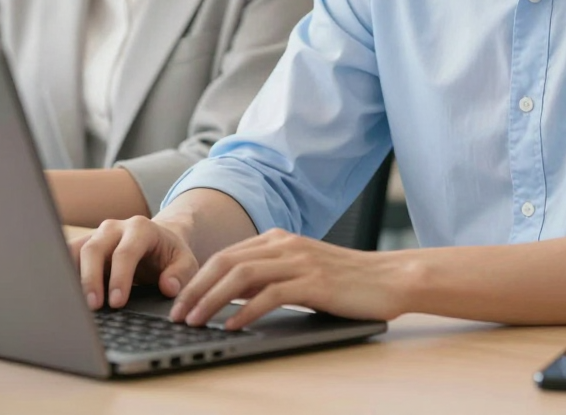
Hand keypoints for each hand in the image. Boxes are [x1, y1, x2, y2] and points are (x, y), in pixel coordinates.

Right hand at [71, 215, 200, 309]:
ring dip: (70, 277)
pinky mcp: (84, 246)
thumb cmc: (170, 255)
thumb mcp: (186, 262)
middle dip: (90, 278)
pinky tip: (60, 295)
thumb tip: (168, 287)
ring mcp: (97, 235)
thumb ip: (181, 273)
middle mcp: (115, 228)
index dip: (120, 277)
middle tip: (92, 307)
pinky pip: (66, 257)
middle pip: (95, 248)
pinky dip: (61, 274)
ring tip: (71, 305)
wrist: (158, 242)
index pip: (126, 251)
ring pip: (75, 251)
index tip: (118, 302)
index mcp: (141, 228)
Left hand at [169, 228, 405, 329]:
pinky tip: (231, 326)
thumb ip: (270, 278)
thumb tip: (231, 298)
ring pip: (242, 276)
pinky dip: (245, 311)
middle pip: (227, 262)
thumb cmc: (346, 282)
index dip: (198, 278)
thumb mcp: (302, 273)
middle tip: (176, 315)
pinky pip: (270, 294)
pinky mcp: (314, 281)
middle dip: (195, 289)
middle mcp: (286, 244)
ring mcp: (299, 261)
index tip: (179, 302)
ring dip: (212, 300)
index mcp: (280, 239)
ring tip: (194, 321)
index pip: (227, 255)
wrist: (389, 278)